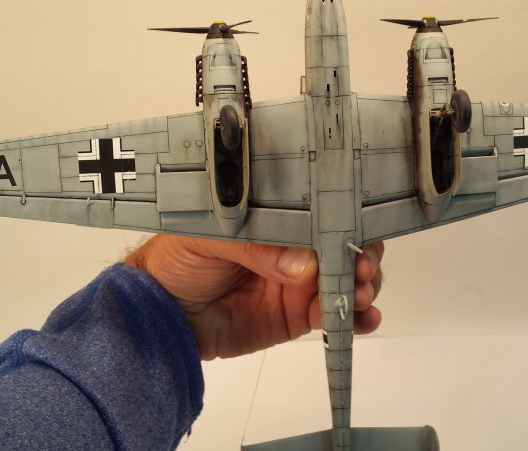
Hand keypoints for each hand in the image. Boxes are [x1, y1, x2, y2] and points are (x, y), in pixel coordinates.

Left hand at [123, 235, 383, 359]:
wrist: (162, 312)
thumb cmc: (179, 259)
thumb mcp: (210, 238)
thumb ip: (256, 249)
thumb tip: (302, 267)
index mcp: (278, 216)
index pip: (322, 208)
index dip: (347, 215)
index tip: (360, 226)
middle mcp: (296, 246)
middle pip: (345, 242)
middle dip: (364, 252)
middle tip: (363, 266)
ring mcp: (301, 281)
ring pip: (349, 278)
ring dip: (365, 285)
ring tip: (361, 295)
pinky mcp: (298, 316)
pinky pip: (336, 315)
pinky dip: (357, 318)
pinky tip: (364, 319)